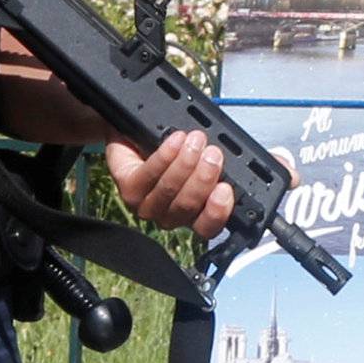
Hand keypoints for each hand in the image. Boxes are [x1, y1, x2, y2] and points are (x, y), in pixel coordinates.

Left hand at [106, 129, 236, 240]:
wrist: (134, 136)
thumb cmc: (171, 150)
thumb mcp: (200, 157)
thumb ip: (214, 164)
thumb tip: (234, 162)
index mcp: (192, 214)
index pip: (207, 226)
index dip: (217, 212)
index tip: (225, 189)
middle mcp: (169, 215)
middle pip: (187, 206)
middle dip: (203, 177)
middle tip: (212, 153)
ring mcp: (146, 205)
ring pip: (168, 191)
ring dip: (185, 164)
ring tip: (195, 140)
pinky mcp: (129, 189)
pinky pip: (148, 175)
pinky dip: (164, 157)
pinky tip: (174, 141)